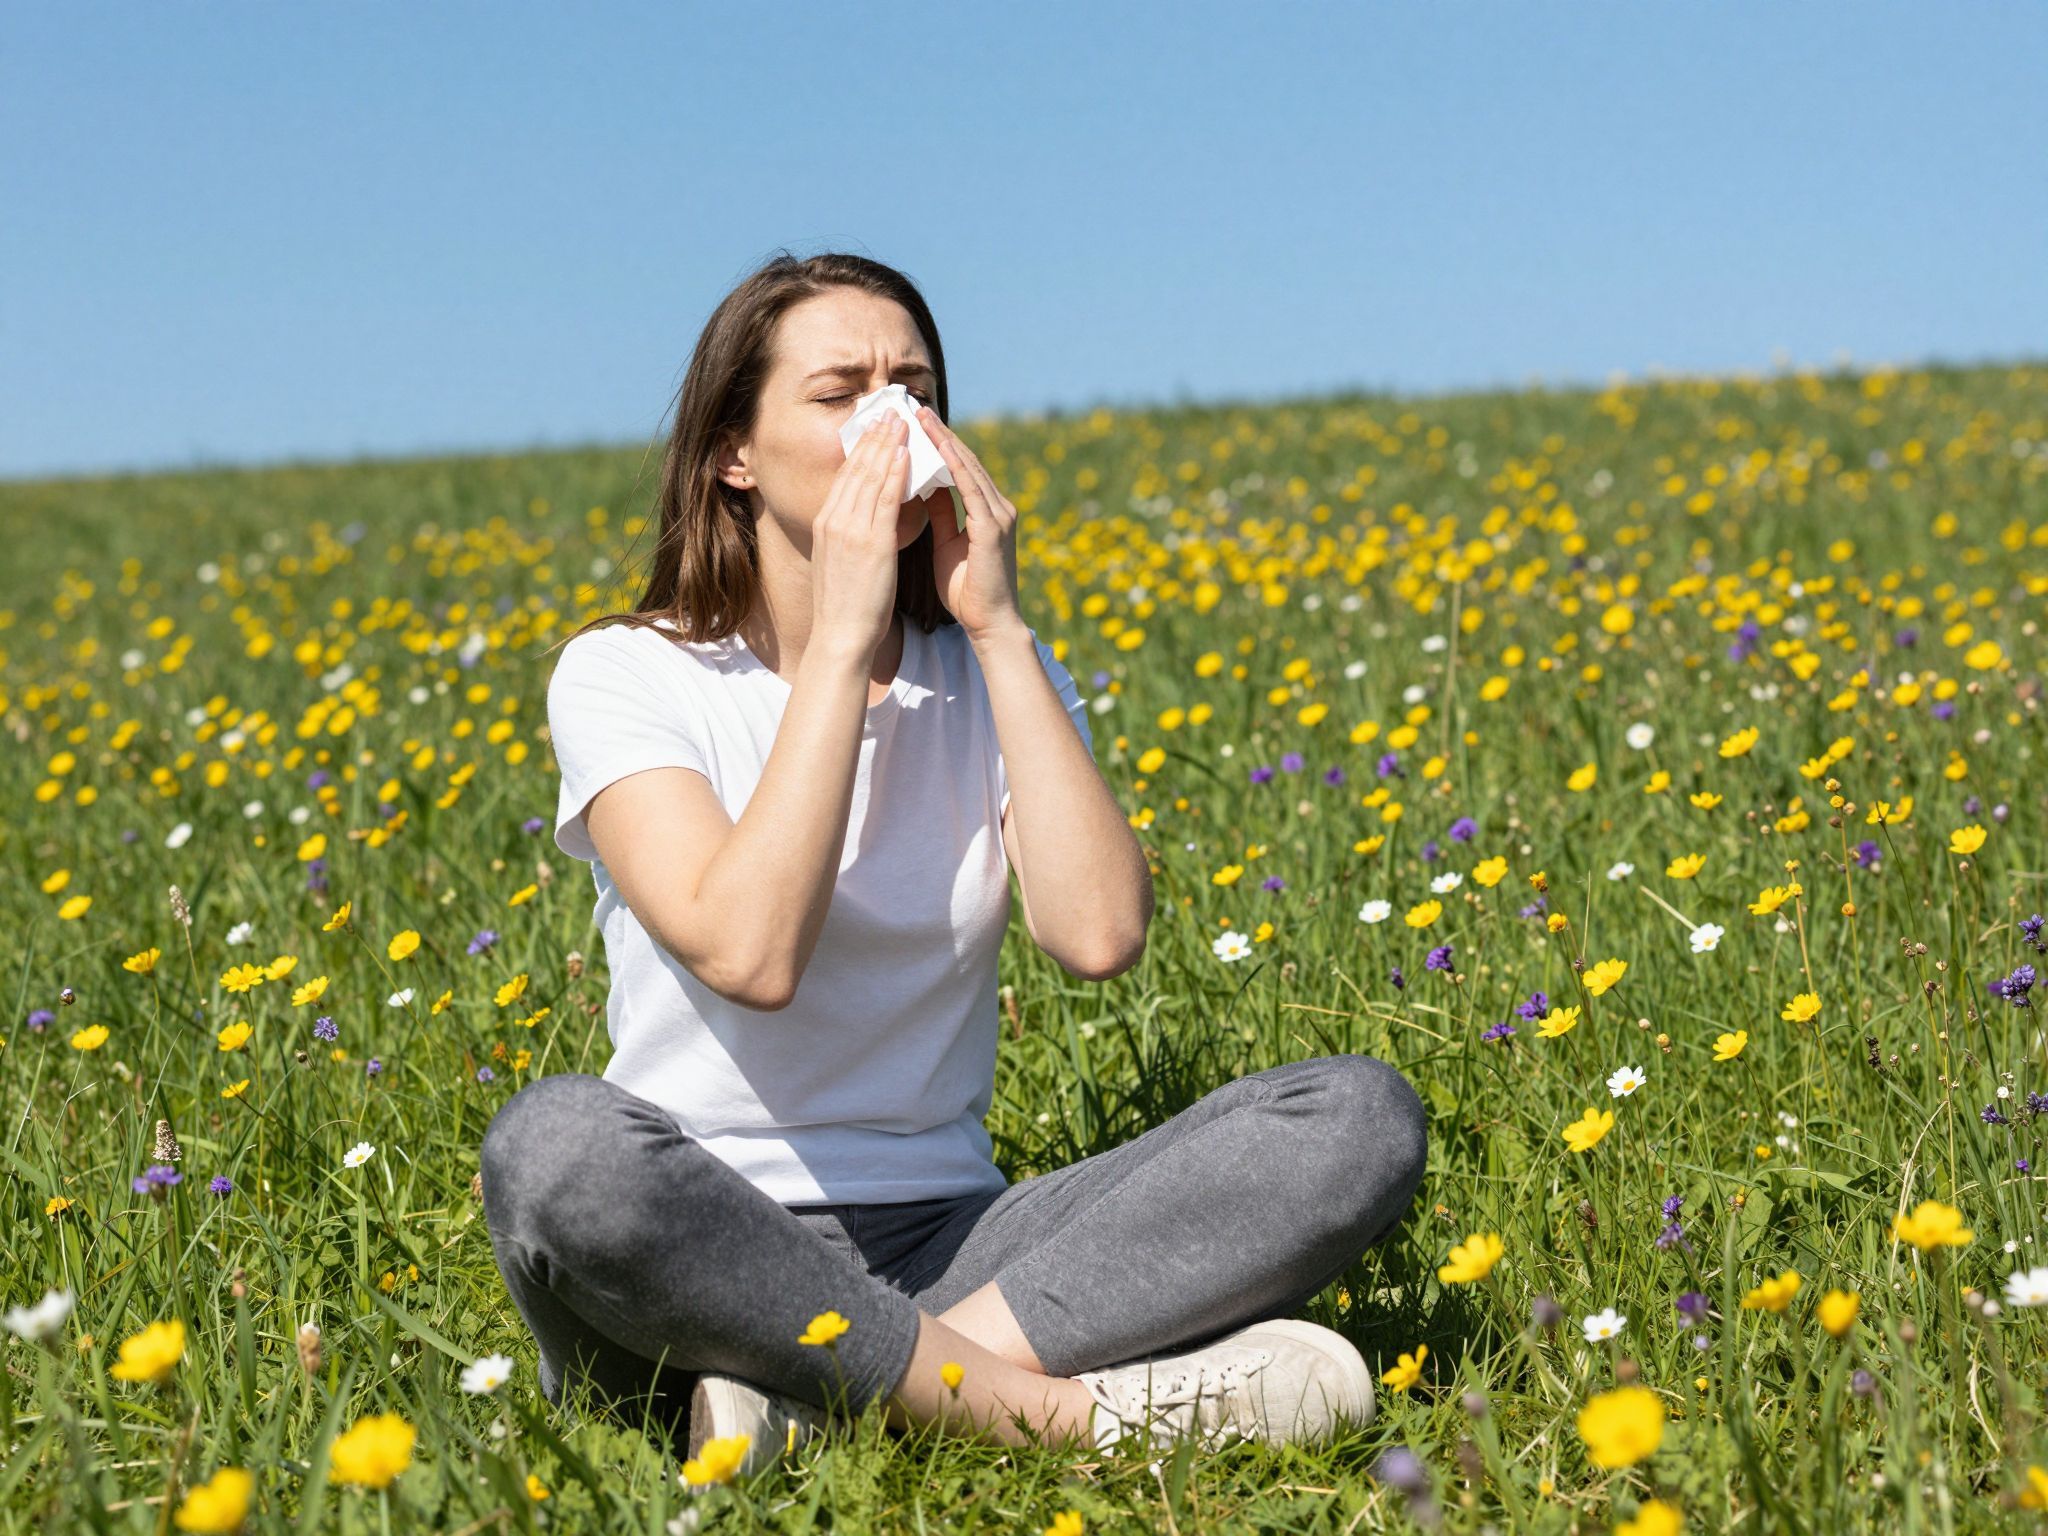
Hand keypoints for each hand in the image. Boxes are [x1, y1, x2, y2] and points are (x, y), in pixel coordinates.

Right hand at [810, 412, 911, 657]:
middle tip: (890, 412)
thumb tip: (868, 518)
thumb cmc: (846, 606)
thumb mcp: (842, 560)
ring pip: (869, 477)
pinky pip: (884, 499)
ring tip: (901, 421)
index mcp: (825, 523)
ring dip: (886, 445)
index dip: (860, 448)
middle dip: (873, 438)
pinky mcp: (870, 543)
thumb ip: (852, 535)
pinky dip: (894, 473)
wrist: (841, 636)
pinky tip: (906, 454)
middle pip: (855, 468)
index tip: (874, 427)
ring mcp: (849, 530)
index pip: (844, 476)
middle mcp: (833, 520)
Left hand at [912, 404, 1024, 641]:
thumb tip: (925, 487)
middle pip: (965, 459)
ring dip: (944, 439)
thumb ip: (941, 514)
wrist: (989, 624)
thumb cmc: (966, 591)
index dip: (938, 444)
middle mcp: (998, 507)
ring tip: (920, 416)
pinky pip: (970, 487)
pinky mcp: (993, 527)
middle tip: (914, 407)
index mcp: (987, 512)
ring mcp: (999, 515)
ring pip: (968, 466)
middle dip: (939, 433)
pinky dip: (953, 464)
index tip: (913, 424)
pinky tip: (936, 445)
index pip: (960, 468)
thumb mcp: (947, 544)